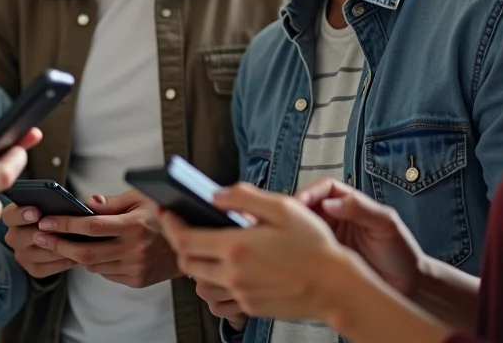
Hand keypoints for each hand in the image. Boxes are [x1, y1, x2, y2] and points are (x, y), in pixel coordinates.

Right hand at [3, 203, 76, 278]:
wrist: (59, 231)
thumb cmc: (55, 211)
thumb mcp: (52, 201)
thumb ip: (54, 200)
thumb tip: (68, 203)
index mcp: (12, 216)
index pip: (10, 215)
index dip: (22, 214)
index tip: (37, 213)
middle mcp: (13, 237)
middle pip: (22, 237)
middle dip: (42, 233)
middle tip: (59, 229)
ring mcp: (22, 255)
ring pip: (39, 253)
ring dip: (58, 248)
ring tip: (76, 241)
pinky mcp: (33, 269)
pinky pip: (47, 268)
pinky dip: (62, 262)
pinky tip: (76, 255)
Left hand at [35, 189, 180, 288]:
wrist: (188, 245)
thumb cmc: (162, 215)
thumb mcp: (140, 199)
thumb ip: (112, 203)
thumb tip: (86, 202)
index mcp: (134, 225)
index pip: (92, 226)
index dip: (65, 224)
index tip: (46, 221)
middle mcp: (134, 249)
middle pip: (85, 252)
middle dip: (58, 244)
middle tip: (40, 237)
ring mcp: (135, 267)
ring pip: (93, 265)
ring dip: (75, 254)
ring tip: (62, 242)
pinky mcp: (136, 280)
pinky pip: (106, 274)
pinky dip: (95, 263)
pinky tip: (91, 252)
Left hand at [159, 182, 363, 323]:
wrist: (336, 286)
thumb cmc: (315, 247)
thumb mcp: (283, 208)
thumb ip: (245, 197)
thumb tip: (216, 195)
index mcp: (236, 247)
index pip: (184, 238)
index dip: (170, 224)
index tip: (167, 211)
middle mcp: (232, 274)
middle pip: (187, 261)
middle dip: (180, 242)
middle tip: (185, 227)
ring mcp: (240, 294)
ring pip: (200, 280)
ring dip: (197, 263)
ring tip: (209, 246)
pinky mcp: (249, 307)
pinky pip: (221, 294)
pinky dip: (218, 278)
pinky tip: (234, 265)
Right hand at [296, 178, 424, 297]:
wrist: (408, 287)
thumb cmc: (401, 252)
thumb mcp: (385, 225)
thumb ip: (361, 209)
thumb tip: (329, 203)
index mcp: (350, 203)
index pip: (323, 188)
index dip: (309, 192)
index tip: (298, 203)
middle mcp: (336, 218)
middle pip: (307, 205)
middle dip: (294, 211)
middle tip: (283, 222)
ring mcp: (328, 239)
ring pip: (301, 228)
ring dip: (291, 230)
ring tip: (284, 239)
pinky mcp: (324, 260)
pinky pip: (304, 251)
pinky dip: (296, 251)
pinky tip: (291, 257)